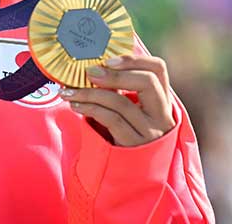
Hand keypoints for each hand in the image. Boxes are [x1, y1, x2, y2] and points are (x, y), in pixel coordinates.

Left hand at [59, 55, 176, 146]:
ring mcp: (150, 132)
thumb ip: (122, 87)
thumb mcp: (131, 109)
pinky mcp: (134, 145)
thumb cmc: (126, 131)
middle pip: (147, 82)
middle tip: (88, 72)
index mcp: (162, 99)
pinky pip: (111, 120)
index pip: (158, 69)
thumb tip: (93, 63)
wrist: (131, 173)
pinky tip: (75, 105)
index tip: (108, 59)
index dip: (134, 59)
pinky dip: (90, 108)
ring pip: (121, 102)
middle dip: (114, 74)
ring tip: (69, 91)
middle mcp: (162, 115)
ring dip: (90, 92)